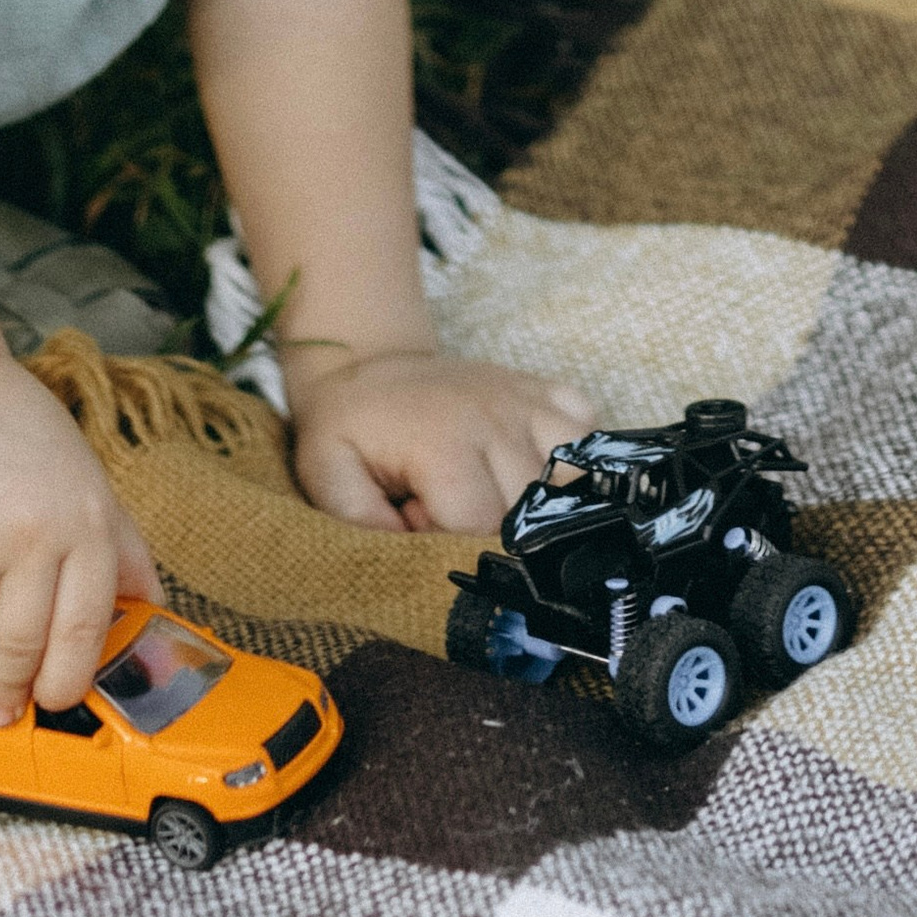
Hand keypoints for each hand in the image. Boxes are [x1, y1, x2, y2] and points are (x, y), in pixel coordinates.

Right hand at [0, 358, 159, 728]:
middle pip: (21, 650)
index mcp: (83, 525)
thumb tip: (153, 606)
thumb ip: (121, 546)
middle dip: (8, 695)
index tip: (53, 701)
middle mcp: (30, 538)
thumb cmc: (18, 433)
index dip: (66, 681)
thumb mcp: (87, 479)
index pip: (83, 632)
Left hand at [287, 348, 593, 533]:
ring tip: (498, 494)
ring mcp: (528, 402)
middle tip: (452, 508)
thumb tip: (414, 553)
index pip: (481, 526)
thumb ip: (361, 522)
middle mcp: (497, 418)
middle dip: (496, 526)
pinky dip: (572, 454)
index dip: (451, 541)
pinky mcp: (547, 391)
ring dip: (544, 496)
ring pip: (574, 474)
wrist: (367, 363)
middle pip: (531, 508)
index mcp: (445, 441)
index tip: (421, 522)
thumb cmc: (350, 429)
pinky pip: (589, 429)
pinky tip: (533, 462)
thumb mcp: (328, 474)